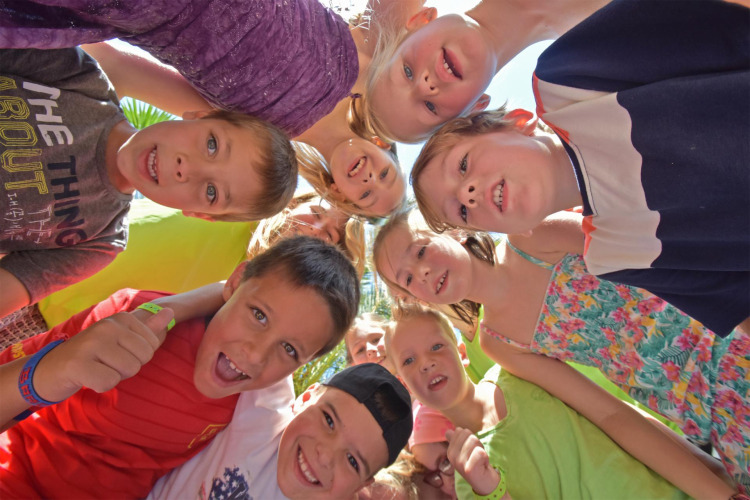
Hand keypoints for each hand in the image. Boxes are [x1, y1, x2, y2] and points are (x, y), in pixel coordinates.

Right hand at [33, 308, 173, 401]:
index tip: (117, 352)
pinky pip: (109, 382)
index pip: (153, 345)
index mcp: (122, 318)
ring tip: (98, 368)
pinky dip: (100, 385)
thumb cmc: (94, 354)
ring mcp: (91, 343)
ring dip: (115, 376)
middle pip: (143, 358)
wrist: (52, 368)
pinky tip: (88, 378)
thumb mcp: (122, 337)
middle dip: (128, 367)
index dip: (138, 356)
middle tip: (106, 362)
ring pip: (129, 370)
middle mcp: (107, 326)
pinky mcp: (78, 364)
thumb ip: (148, 327)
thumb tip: (171, 312)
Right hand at [446, 427, 499, 495]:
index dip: (469, 438)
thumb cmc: (476, 464)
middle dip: (476, 442)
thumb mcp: (465, 451)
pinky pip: (479, 452)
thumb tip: (448, 432)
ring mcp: (459, 463)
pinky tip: (483, 464)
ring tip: (480, 459)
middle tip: (476, 455)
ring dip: (481, 448)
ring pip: (474, 440)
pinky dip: (485, 456)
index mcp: (450, 450)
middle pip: (467, 434)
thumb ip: (457, 441)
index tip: (471, 450)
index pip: (460, 431)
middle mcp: (452, 456)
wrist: (485, 482)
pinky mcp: (468, 469)